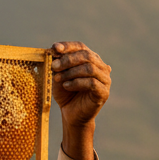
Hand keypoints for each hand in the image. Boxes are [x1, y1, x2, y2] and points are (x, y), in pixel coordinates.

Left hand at [49, 41, 110, 159]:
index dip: (67, 46)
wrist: (71, 114)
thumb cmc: (65, 93)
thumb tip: (54, 49)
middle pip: (86, 56)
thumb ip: (57, 63)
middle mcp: (100, 66)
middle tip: (54, 66)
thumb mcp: (58, 76)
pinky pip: (92, 83)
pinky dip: (77, 83)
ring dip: (71, 72)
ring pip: (90, 68)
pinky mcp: (104, 92)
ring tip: (58, 79)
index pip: (80, 46)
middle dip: (67, 60)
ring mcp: (104, 79)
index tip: (55, 48)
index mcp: (90, 59)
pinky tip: (66, 86)